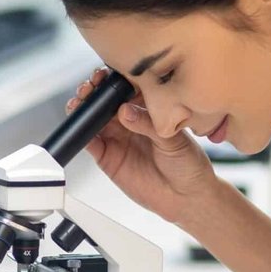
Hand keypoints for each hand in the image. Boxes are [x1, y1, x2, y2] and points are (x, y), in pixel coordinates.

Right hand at [66, 66, 218, 224]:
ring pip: (93, 117)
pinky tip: (82, 129)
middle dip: (94, 89)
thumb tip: (125, 112)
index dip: (114, 78)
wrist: (186, 197)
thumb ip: (148, 124)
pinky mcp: (108, 157)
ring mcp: (117, 137)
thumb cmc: (189, 164)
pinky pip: (89, 142)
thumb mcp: (174, 139)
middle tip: (91, 88)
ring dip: (83, 108)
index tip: (106, 74)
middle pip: (104, 99)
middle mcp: (130, 120)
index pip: (127, 87)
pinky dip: (81, 134)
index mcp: (148, 108)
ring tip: (81, 104)